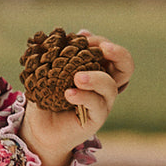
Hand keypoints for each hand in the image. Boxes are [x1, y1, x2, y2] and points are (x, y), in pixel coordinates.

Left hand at [20, 32, 133, 165]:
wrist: (38, 129)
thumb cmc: (45, 98)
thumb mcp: (48, 73)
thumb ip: (58, 56)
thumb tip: (63, 37)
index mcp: (96, 71)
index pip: (111, 53)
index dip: (102, 42)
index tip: (82, 36)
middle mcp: (103, 87)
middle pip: (126, 67)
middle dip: (118, 54)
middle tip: (101, 48)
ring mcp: (102, 103)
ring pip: (111, 87)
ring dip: (95, 78)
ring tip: (77, 77)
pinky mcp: (95, 119)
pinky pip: (96, 106)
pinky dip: (84, 96)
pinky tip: (69, 93)